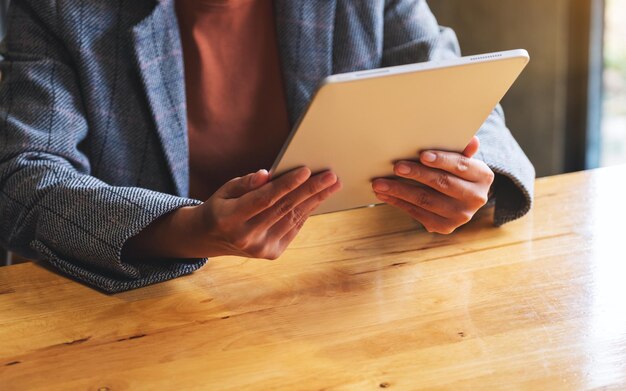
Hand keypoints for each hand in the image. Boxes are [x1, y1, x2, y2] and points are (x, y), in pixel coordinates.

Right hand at [122, 167, 340, 260]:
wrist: (209, 238)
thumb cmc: (221, 206)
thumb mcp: (225, 190)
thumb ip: (246, 183)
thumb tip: (268, 175)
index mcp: (230, 219)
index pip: (264, 199)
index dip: (286, 184)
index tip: (306, 170)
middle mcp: (246, 237)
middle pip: (284, 208)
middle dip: (310, 190)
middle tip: (331, 176)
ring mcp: (260, 249)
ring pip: (293, 218)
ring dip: (315, 200)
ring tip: (332, 185)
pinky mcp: (271, 254)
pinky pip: (293, 228)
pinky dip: (306, 211)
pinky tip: (319, 198)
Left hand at [371, 136, 493, 233]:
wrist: (461, 198)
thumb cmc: (457, 171)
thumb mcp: (462, 159)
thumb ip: (462, 151)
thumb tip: (472, 140)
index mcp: (483, 177)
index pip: (461, 166)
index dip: (442, 160)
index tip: (423, 155)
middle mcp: (475, 198)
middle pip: (442, 184)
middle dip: (417, 174)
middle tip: (396, 167)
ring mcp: (460, 216)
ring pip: (426, 200)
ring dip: (399, 191)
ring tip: (380, 183)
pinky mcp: (444, 227)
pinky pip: (417, 213)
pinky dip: (398, 202)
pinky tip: (384, 194)